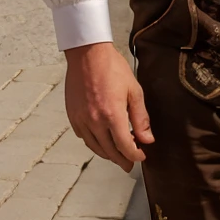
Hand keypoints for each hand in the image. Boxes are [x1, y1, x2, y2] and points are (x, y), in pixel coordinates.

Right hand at [64, 43, 154, 171]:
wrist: (88, 54)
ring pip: (94, 147)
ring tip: (117, 155)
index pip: (125, 147)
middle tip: (129, 164)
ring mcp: (81, 119)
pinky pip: (83, 136)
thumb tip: (147, 139)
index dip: (134, 155)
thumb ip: (141, 118)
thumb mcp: (134, 91)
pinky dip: (93, 142)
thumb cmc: (112, 68)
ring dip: (107, 154)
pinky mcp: (72, 115)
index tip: (141, 156)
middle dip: (121, 160)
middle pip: (109, 151)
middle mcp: (94, 121)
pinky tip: (101, 140)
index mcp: (112, 115)